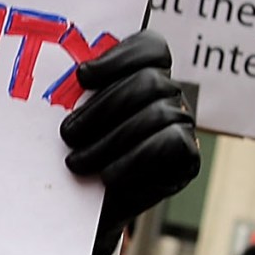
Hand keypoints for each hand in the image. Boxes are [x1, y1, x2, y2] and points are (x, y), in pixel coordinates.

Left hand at [60, 32, 199, 254]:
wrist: (87, 207)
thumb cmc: (79, 151)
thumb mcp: (75, 117)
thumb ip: (78, 92)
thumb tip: (66, 75)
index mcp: (145, 73)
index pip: (151, 47)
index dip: (119, 56)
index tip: (82, 76)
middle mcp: (170, 93)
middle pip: (149, 81)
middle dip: (102, 108)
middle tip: (67, 134)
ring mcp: (183, 122)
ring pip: (157, 113)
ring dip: (110, 141)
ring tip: (77, 162)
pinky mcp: (189, 154)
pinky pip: (168, 144)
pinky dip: (132, 161)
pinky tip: (108, 175)